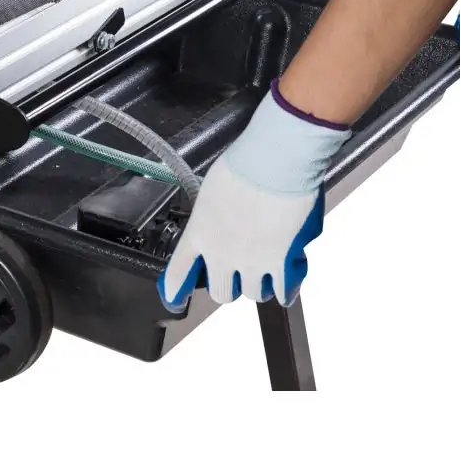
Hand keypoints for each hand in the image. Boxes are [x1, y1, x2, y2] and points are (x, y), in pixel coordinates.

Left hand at [157, 80, 349, 310]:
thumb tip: (229, 222)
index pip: (178, 272)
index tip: (175, 298)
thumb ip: (215, 215)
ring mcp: (251, 263)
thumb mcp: (214, 191)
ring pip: (253, 293)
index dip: (175, 290)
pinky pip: (282, 292)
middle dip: (230, 285)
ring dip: (259, 286)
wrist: (275, 162)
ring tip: (267, 274)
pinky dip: (285, 291)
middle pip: (220, 292)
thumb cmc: (245, 164)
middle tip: (239, 274)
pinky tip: (286, 289)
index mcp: (199, 234)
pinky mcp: (280, 264)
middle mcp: (220, 255)